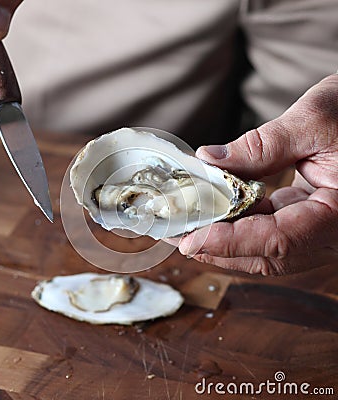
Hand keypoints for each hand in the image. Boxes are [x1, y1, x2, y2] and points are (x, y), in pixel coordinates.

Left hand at [174, 74, 337, 274]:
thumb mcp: (314, 121)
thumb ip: (262, 145)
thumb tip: (209, 160)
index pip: (278, 240)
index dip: (231, 243)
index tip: (190, 241)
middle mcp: (331, 231)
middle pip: (267, 254)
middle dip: (218, 248)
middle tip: (178, 235)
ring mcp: (318, 228)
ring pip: (265, 248)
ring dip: (224, 239)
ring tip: (188, 225)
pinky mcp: (307, 218)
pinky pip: (268, 230)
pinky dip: (238, 224)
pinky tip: (214, 212)